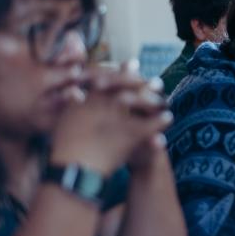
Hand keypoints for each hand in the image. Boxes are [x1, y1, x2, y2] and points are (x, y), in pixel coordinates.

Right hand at [51, 66, 171, 175]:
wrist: (73, 173)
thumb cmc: (66, 148)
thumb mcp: (65, 120)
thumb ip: (72, 102)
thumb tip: (76, 89)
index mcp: (89, 99)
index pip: (109, 77)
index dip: (123, 71)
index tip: (134, 63)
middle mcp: (104, 104)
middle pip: (128, 87)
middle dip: (143, 83)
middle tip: (158, 81)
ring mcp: (118, 118)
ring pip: (142, 103)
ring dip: (155, 100)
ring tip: (165, 100)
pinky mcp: (130, 135)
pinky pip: (151, 124)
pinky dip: (161, 121)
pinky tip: (169, 118)